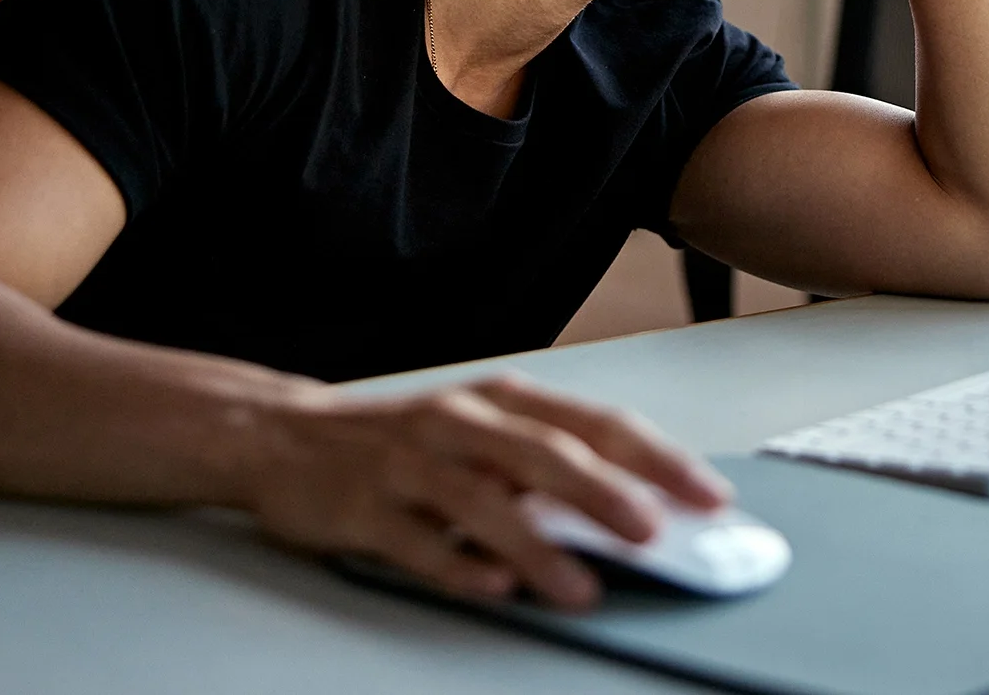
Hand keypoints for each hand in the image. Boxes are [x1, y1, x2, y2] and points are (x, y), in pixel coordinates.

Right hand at [242, 371, 730, 608]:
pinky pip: (414, 540)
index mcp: (500, 399)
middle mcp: (459, 420)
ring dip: (535, 546)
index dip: (656, 458)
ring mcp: (408, 463)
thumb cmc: (402, 438)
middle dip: (605, 494)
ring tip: (580, 587)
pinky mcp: (362, 506)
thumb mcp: (481, 433)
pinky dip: (455, 565)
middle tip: (654, 533)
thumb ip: (549, 466)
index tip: (706, 495)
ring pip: (480, 500)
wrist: (282, 434)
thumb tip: (642, 509)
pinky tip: (491, 588)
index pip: (594, 423)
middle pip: (543, 454)